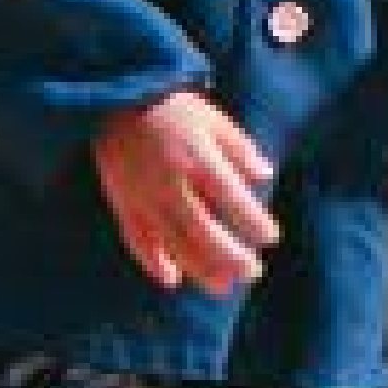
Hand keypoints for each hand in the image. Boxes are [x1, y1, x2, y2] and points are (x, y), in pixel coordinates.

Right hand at [90, 85, 281, 294]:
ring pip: (173, 244)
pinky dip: (153, 263)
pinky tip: (172, 280)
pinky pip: (137, 241)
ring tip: (222, 287)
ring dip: (199, 269)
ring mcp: (143, 198)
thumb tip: (265, 176)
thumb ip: (240, 150)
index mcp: (198, 158)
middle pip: (204, 231)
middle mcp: (170, 183)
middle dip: (230, 257)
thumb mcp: (213, 119)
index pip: (232, 199)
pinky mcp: (122, 204)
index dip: (253, 223)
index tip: (270, 238)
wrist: (117, 100)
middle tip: (252, 273)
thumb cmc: (174, 108)